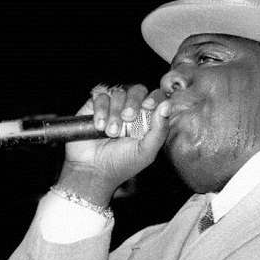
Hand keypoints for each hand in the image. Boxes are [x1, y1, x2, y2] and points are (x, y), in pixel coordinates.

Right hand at [61, 84, 170, 204]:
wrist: (93, 170)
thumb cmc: (122, 164)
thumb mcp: (146, 151)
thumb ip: (160, 130)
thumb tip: (166, 105)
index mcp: (148, 119)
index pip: (156, 97)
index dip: (154, 97)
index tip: (149, 106)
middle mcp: (132, 110)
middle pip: (138, 90)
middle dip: (134, 102)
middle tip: (128, 118)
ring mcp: (113, 107)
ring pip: (119, 92)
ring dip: (115, 112)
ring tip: (111, 133)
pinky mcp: (95, 106)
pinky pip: (101, 95)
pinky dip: (101, 110)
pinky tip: (99, 126)